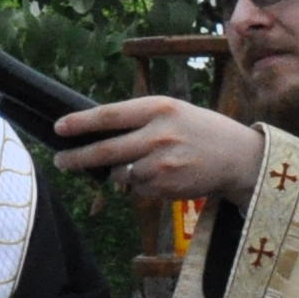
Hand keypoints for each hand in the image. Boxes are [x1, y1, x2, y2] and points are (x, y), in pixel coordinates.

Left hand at [55, 95, 265, 203]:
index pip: (108, 115)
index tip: (58, 128)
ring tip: (140, 164)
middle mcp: (158, 135)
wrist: (239, 158)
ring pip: (119, 174)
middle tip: (60, 160)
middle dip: (76, 158)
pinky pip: (136, 189)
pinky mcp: (165, 187)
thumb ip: (139, 119)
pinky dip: (139, 185)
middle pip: (105, 151)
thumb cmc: (201, 130)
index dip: (79, 123)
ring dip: (117, 173)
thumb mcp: (173, 111)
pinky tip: (160, 175)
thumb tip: (96, 132)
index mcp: (158, 108)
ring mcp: (161, 164)